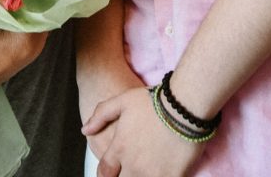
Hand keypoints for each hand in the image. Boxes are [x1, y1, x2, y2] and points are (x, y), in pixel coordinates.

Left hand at [83, 87, 201, 176]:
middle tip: (131, 169)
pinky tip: (163, 171)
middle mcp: (133, 165)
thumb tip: (85, 129)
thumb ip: (101, 115)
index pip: (105, 172)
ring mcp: (153, 174)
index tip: (111, 173)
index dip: (106, 175)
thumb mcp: (122, 101)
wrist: (184, 106)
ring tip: (147, 170)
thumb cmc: (154, 101)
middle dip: (123, 176)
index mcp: (120, 148)